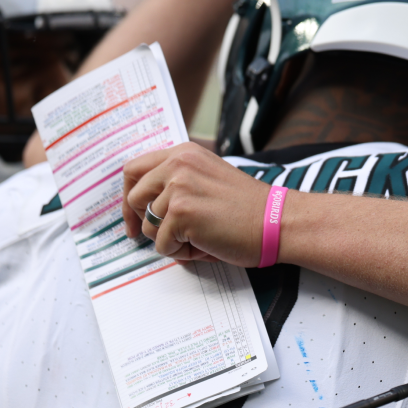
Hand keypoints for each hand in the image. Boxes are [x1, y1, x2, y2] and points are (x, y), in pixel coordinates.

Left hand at [122, 142, 271, 266]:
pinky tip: (205, 244)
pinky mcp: (180, 213)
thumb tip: (148, 208)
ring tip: (199, 238)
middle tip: (155, 238)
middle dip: (142, 222)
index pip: (135, 169)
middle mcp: (178, 165)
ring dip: (169, 240)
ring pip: (148, 225)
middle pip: (133, 197)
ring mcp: (177, 188)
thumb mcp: (209, 178)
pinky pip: (163, 245)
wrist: (277, 221)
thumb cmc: (250, 209)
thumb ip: (180, 182)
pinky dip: (181, 253)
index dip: (129, 196)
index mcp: (184, 154)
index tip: (133, 214)